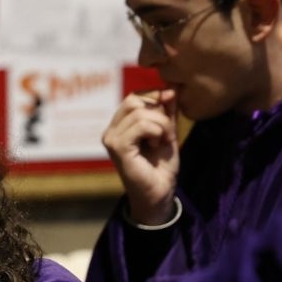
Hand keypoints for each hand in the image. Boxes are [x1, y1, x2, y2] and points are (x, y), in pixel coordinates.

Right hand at [102, 89, 180, 225]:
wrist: (160, 194)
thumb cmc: (161, 166)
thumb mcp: (167, 132)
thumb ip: (167, 110)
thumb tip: (171, 87)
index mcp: (119, 125)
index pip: (135, 96)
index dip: (156, 100)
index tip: (169, 120)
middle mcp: (111, 130)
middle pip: (135, 99)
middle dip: (159, 112)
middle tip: (167, 133)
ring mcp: (111, 139)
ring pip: (140, 111)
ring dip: (162, 124)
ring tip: (163, 141)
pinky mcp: (118, 148)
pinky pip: (142, 125)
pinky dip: (157, 132)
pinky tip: (157, 146)